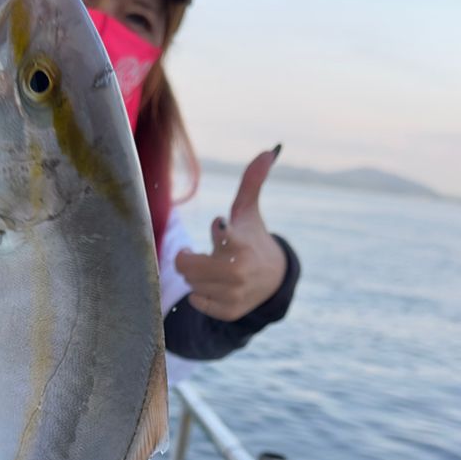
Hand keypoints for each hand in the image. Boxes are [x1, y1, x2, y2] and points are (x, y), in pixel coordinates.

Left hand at [175, 146, 286, 321]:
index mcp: (240, 243)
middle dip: (189, 258)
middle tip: (200, 254)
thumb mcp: (249, 210)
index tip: (221, 226)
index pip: (218, 234)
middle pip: (186, 265)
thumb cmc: (252, 237)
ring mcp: (233, 293)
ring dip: (197, 275)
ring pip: (190, 282)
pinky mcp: (229, 311)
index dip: (217, 230)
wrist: (274, 278)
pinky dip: (201, 293)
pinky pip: (196, 301)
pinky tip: (216, 286)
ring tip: (213, 269)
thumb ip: (252, 180)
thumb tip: (271, 148)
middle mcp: (237, 271)